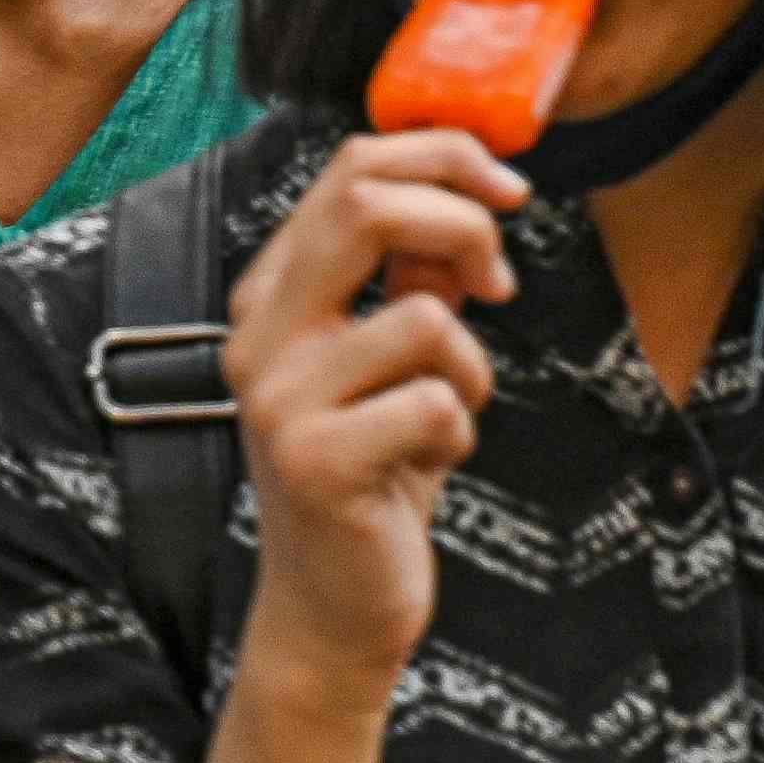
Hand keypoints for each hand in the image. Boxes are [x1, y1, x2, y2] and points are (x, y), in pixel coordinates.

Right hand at [226, 130, 524, 692]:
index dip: (444, 157)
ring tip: (445, 414)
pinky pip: (438, 402)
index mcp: (272, 295)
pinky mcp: (316, 461)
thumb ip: (412, 276)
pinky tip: (428, 464)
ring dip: (469, 367)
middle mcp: (258, 336)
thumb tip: (467, 199)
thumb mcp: (390, 359)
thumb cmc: (372, 475)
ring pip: (422, 317)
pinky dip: (458, 433)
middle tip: (498, 281)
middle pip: (365, 204)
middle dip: (465, 225)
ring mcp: (279, 398)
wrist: (332, 605)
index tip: (505, 190)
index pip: (350, 169)